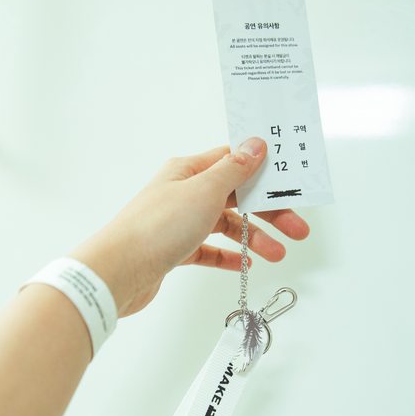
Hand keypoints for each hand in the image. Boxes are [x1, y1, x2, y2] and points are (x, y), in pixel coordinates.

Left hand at [69, 137, 308, 317]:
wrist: (118, 271)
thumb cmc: (156, 226)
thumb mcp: (204, 191)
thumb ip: (234, 169)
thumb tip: (255, 144)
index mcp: (189, 171)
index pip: (234, 162)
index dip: (263, 171)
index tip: (289, 181)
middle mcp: (184, 193)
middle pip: (235, 197)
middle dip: (268, 212)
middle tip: (296, 228)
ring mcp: (179, 222)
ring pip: (225, 225)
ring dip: (252, 238)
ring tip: (276, 254)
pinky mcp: (175, 249)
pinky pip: (209, 249)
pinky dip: (228, 255)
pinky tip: (245, 263)